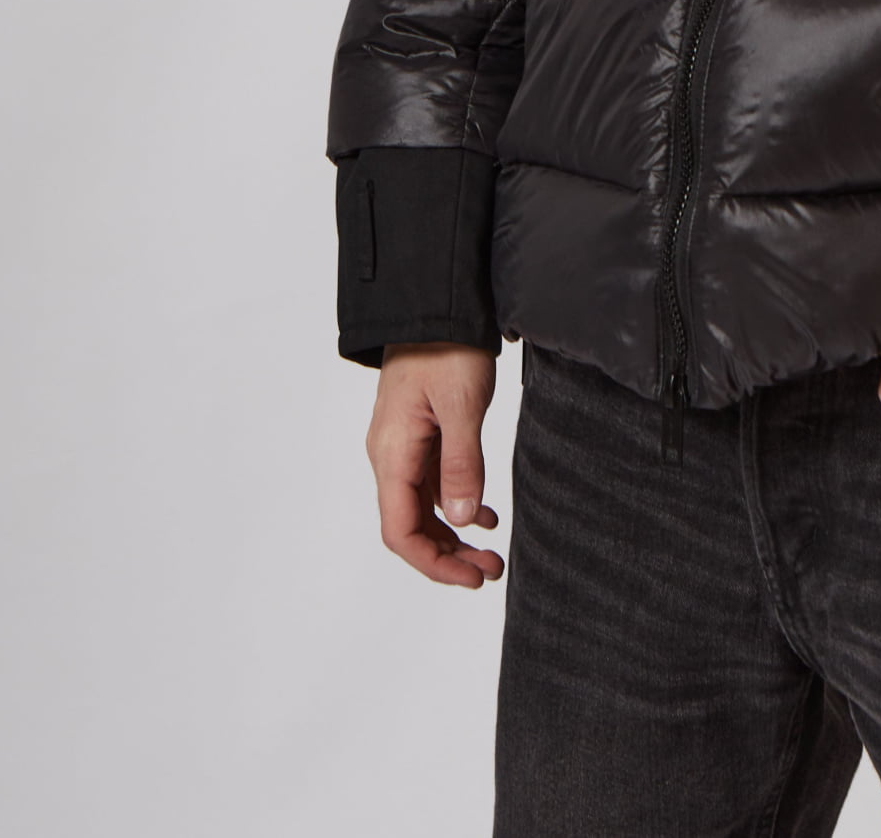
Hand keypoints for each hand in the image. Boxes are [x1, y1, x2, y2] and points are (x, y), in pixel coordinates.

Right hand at [365, 343, 503, 587]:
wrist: (437, 301)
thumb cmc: (447, 347)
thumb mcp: (461, 405)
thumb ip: (461, 464)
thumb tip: (461, 520)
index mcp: (392, 453)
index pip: (401, 531)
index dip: (433, 563)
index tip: (471, 578)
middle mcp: (389, 454)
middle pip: (409, 525)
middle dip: (447, 556)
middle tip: (491, 570)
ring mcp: (403, 443)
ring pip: (421, 507)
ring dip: (453, 533)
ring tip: (491, 552)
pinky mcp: (419, 432)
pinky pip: (431, 482)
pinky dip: (455, 503)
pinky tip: (484, 512)